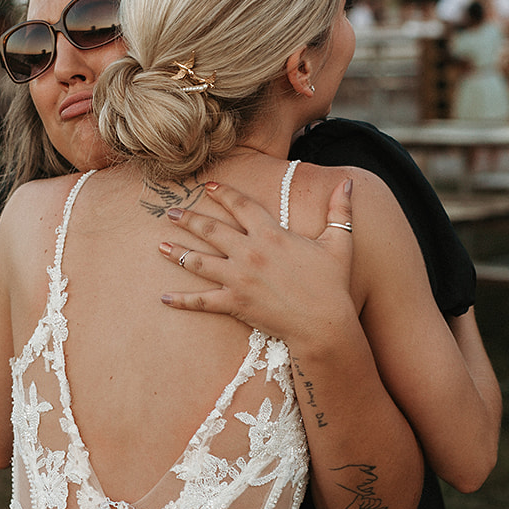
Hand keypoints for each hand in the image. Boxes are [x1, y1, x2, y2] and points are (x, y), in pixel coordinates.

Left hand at [158, 178, 355, 340]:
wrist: (324, 323)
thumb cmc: (333, 284)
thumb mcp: (339, 243)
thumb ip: (340, 212)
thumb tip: (348, 185)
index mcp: (271, 233)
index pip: (241, 205)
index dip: (222, 193)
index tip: (206, 186)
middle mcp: (250, 251)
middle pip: (211, 230)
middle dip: (189, 219)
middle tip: (170, 212)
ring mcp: (239, 277)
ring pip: (199, 261)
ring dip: (177, 252)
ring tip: (160, 245)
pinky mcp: (235, 302)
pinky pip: (202, 300)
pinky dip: (182, 300)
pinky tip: (164, 298)